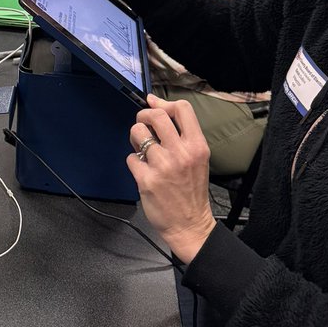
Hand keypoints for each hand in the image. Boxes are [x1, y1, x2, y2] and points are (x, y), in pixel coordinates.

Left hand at [127, 95, 215, 263]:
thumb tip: (153, 102)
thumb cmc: (192, 189)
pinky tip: (143, 170)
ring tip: (142, 149)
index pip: (182, 108)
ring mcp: (163, 166)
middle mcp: (181, 153)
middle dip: (143, 116)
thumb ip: (179, 133)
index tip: (155, 106)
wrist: (190, 224)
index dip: (164, 103)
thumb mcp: (196, 158)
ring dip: (136, 138)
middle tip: (143, 126)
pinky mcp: (147, 180)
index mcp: (197, 146)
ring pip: (138, 133)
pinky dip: (134, 162)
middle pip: (156, 115)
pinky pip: (130, 158)